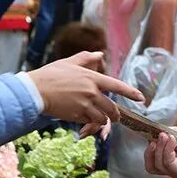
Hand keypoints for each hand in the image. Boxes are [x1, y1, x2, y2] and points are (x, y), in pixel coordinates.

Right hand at [26, 53, 142, 126]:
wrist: (35, 91)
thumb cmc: (51, 75)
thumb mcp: (69, 62)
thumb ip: (87, 58)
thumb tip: (100, 54)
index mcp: (92, 78)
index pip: (117, 86)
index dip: (131, 93)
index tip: (141, 98)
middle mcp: (91, 92)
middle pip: (112, 108)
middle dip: (116, 115)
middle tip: (116, 117)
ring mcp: (84, 105)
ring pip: (102, 118)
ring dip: (102, 120)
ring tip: (99, 119)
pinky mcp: (76, 116)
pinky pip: (89, 122)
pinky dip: (90, 123)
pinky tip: (84, 120)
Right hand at [144, 127, 176, 177]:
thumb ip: (166, 135)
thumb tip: (153, 135)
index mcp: (171, 159)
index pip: (152, 159)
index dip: (149, 147)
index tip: (152, 133)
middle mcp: (173, 168)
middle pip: (151, 166)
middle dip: (150, 151)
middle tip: (157, 137)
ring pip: (156, 165)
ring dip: (159, 147)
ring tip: (166, 136)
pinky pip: (167, 164)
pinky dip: (166, 149)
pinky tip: (171, 139)